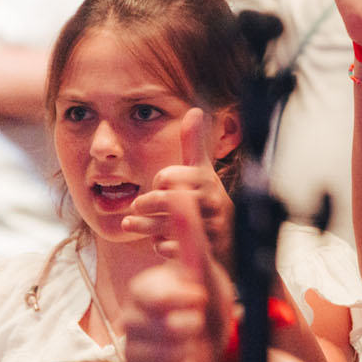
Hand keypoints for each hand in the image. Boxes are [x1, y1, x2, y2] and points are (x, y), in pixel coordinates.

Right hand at [122, 190, 237, 361]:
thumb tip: (178, 185)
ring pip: (158, 355)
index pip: (152, 295)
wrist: (219, 342)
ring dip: (187, 349)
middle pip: (157, 328)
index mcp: (143, 290)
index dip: (181, 298)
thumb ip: (188, 228)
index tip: (199, 298)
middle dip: (188, 325)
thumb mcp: (203, 263)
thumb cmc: (209, 299)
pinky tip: (186, 359)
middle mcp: (130, 319)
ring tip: (194, 340)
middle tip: (198, 321)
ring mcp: (130, 349)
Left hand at [124, 108, 234, 264]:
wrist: (231, 241)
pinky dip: (161, 246)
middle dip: (146, 203)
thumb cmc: (209, 201)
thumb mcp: (203, 172)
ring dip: (144, 226)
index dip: (161, 179)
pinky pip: (171, 248)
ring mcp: (210, 228)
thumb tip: (195, 110)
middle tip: (135, 206)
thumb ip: (194, 144)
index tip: (159, 182)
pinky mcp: (203, 251)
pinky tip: (161, 242)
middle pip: (167, 200)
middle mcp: (212, 203)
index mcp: (208, 181)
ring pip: (166, 225)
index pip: (172, 176)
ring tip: (130, 223)